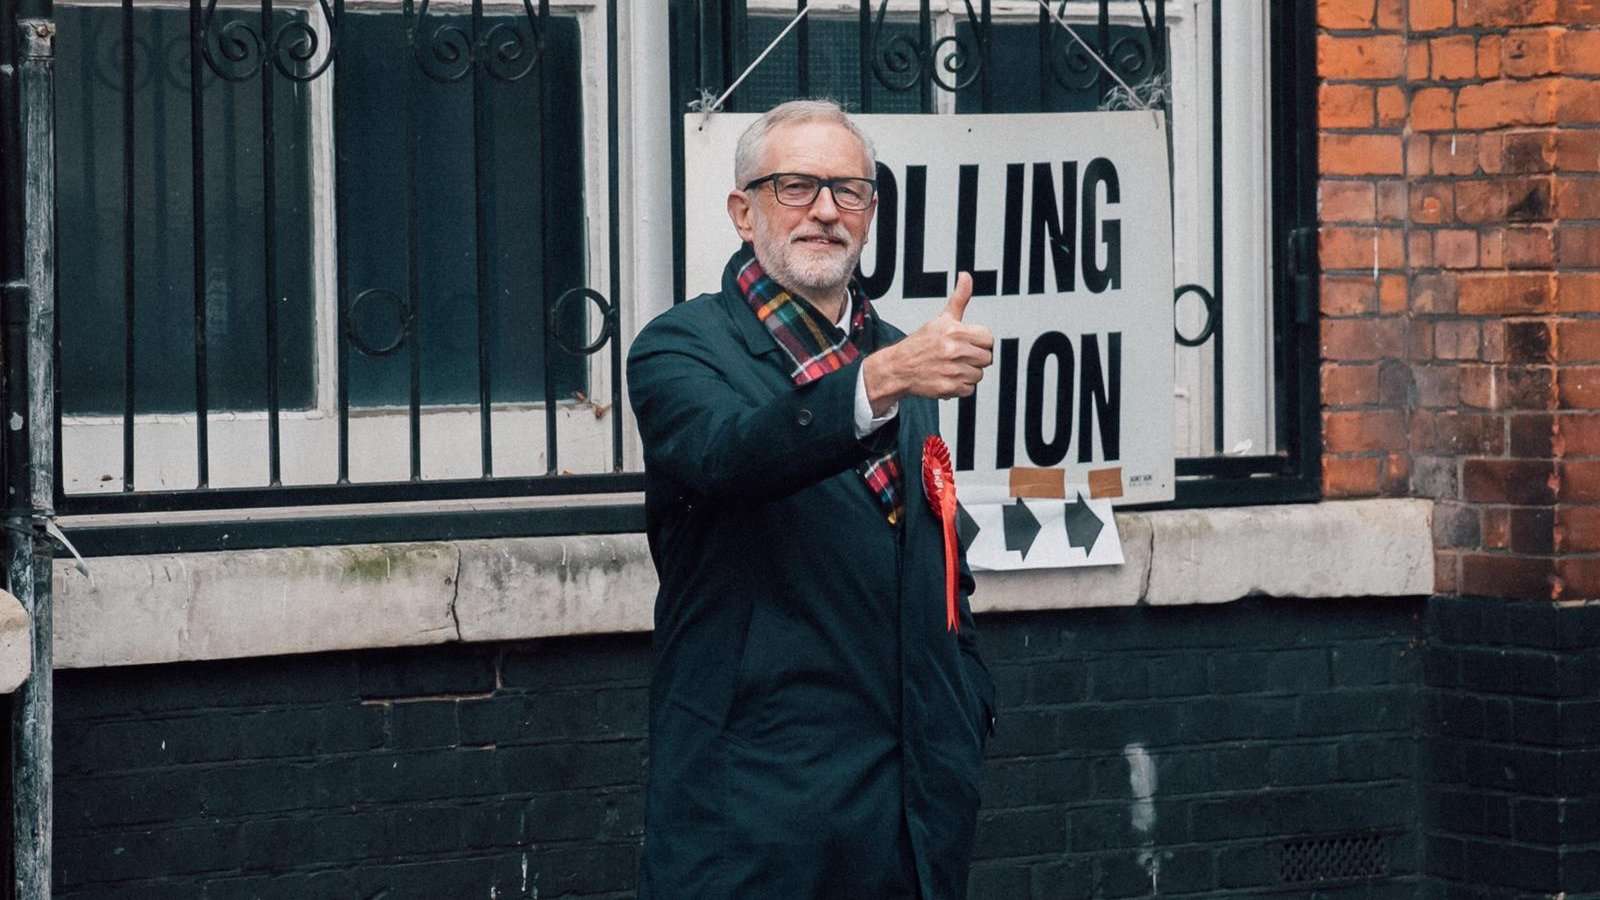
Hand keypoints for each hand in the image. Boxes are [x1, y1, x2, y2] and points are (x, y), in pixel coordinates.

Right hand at [863, 272, 994, 414]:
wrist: (899, 367)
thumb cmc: (921, 343)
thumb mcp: (941, 319)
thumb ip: (959, 298)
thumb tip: (966, 276)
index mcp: (954, 331)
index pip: (988, 338)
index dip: (979, 342)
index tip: (967, 343)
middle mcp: (954, 350)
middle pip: (986, 358)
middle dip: (974, 358)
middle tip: (958, 356)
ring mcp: (952, 370)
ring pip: (979, 375)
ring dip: (968, 373)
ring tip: (951, 367)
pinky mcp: (949, 387)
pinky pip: (969, 389)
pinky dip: (960, 387)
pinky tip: (948, 378)